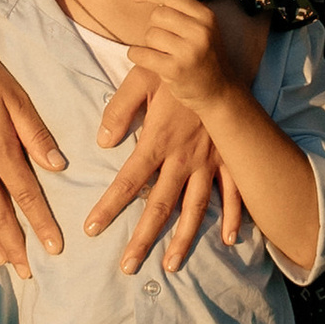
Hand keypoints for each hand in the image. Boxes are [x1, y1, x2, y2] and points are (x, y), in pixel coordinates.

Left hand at [91, 0, 261, 272]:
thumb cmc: (174, 67)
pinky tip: (229, 239)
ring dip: (182, 238)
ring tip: (169, 265)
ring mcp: (209, 160)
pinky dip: (232, 216)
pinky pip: (232, 192)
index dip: (109, 206)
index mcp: (159, 139)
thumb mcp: (141, 77)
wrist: (216, 56)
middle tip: (127, 267)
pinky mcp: (227, 156)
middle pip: (160, 205)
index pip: (128, 181)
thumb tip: (102, 141)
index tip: (92, 229)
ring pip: (194, 207)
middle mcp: (184, 157)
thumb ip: (119, 110)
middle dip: (143, 238)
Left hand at [119, 0, 235, 118]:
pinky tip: (148, 61)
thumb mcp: (203, 30)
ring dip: (150, 45)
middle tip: (166, 43)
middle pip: (157, 15)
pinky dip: (138, 56)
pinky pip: (141, 54)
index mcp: (206, 16)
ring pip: (150, 35)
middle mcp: (200, 30)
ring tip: (166, 56)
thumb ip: (182, 13)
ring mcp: (188, 50)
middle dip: (155, 28)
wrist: (219, 91)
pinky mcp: (175, 69)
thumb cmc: (205, 58)